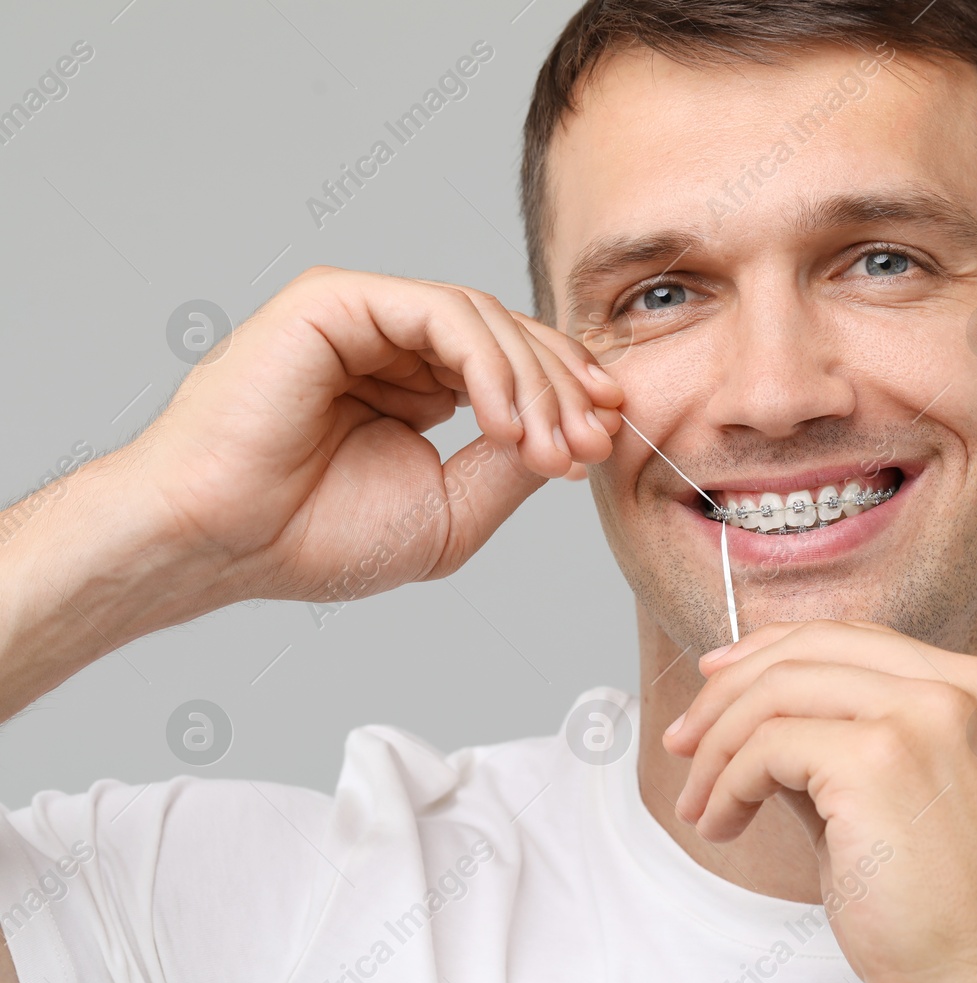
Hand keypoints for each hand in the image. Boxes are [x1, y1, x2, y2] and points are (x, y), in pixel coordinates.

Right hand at [128, 266, 622, 602]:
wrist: (225, 543)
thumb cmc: (317, 538)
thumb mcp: (453, 511)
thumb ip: (514, 465)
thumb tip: (578, 430)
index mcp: (419, 387)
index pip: (515, 369)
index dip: (569, 397)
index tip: (607, 439)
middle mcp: (394, 345)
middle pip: (511, 339)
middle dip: (565, 391)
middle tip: (593, 443)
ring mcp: (365, 317)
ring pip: (484, 320)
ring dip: (534, 384)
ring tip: (548, 448)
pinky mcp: (337, 300)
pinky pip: (440, 313)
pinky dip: (487, 365)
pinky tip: (503, 422)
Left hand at [664, 620, 976, 982]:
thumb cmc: (948, 911)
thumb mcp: (898, 796)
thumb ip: (841, 739)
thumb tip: (752, 709)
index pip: (857, 638)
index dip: (773, 651)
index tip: (715, 682)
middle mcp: (965, 688)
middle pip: (813, 648)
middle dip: (729, 690)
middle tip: (684, 741)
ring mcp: (926, 717)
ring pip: (779, 691)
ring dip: (718, 746)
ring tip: (702, 803)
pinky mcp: (878, 760)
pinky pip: (767, 747)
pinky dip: (728, 783)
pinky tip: (723, 823)